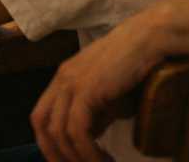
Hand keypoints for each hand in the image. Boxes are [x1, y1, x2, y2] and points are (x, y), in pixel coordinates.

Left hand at [31, 7, 166, 160]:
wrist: (147, 39)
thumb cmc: (133, 63)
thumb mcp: (107, 93)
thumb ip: (95, 113)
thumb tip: (91, 138)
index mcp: (62, 79)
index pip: (41, 117)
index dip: (48, 143)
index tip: (66, 160)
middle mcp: (62, 80)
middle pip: (42, 126)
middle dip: (55, 154)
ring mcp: (72, 84)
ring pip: (59, 132)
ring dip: (76, 158)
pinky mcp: (87, 90)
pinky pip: (77, 130)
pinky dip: (88, 151)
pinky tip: (104, 159)